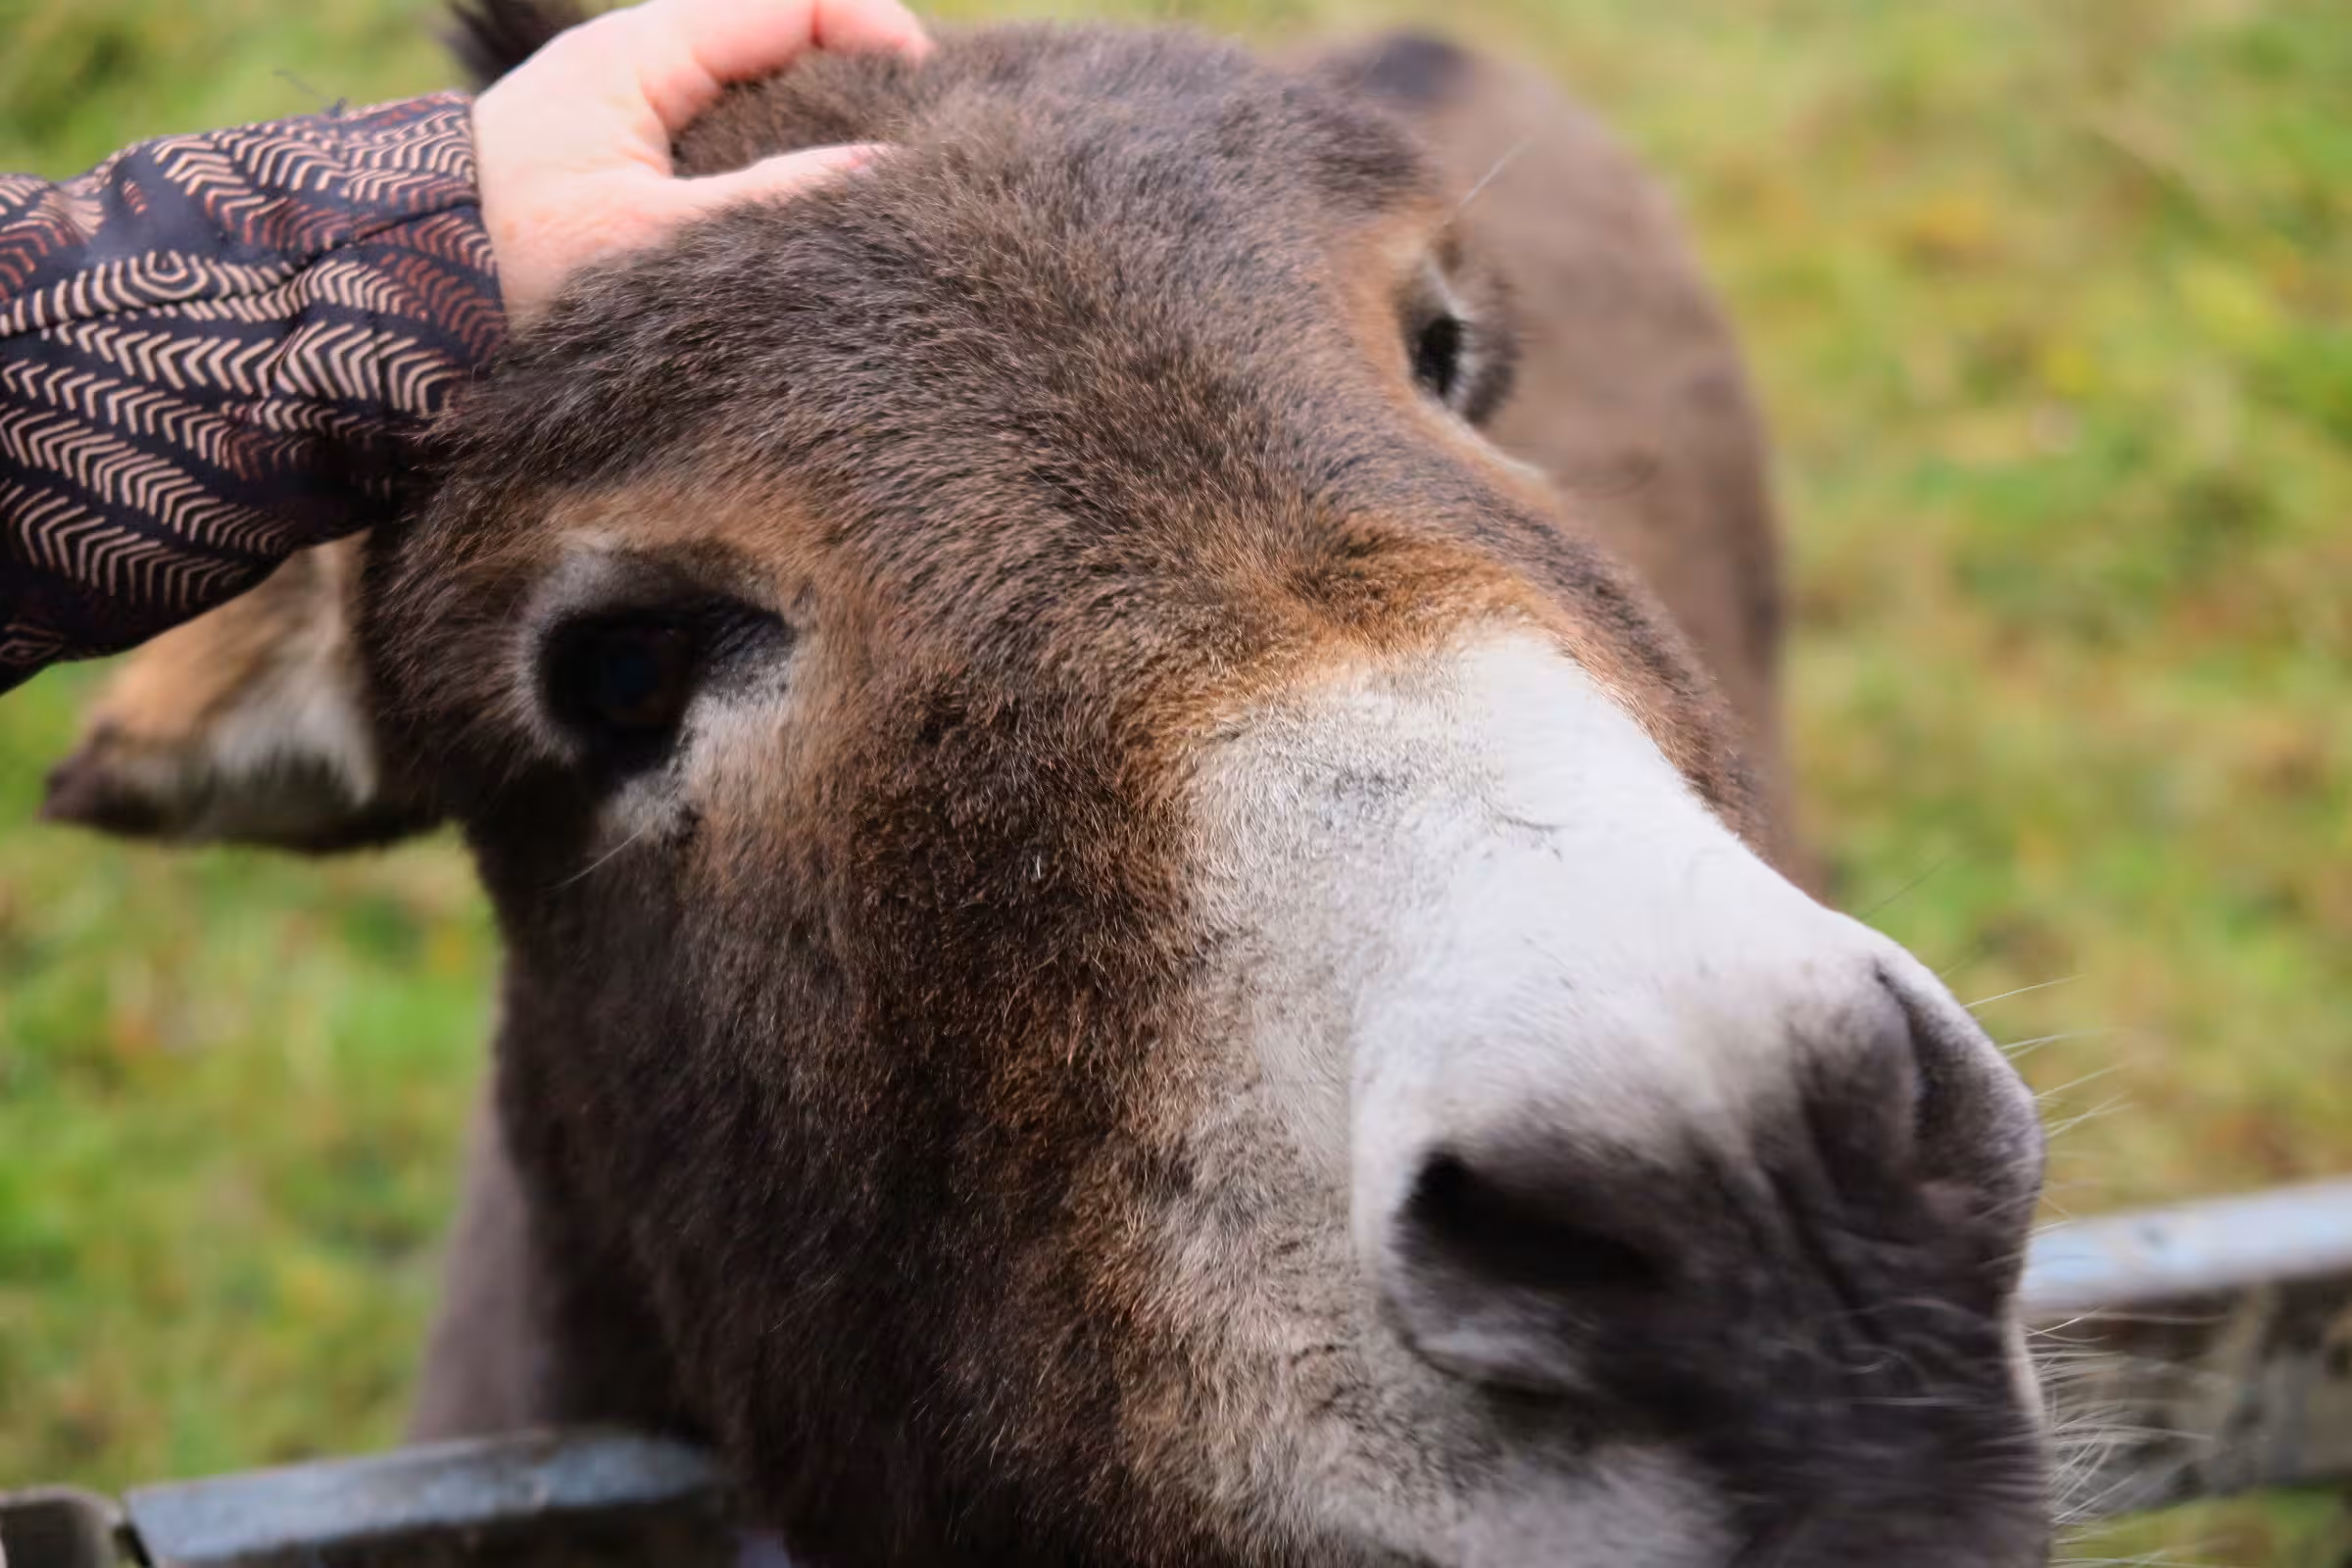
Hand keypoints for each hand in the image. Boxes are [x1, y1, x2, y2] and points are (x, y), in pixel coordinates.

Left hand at [471, 0, 929, 321]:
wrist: (392, 310)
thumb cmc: (510, 268)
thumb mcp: (653, 238)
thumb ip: (773, 199)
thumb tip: (887, 169)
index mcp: (639, 54)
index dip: (877, 32)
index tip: (932, 101)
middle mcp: (641, 64)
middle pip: (787, 38)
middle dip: (863, 81)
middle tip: (926, 155)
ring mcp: (639, 112)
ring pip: (766, 92)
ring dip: (827, 129)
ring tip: (885, 192)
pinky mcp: (635, 164)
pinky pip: (735, 138)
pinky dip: (786, 162)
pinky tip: (819, 216)